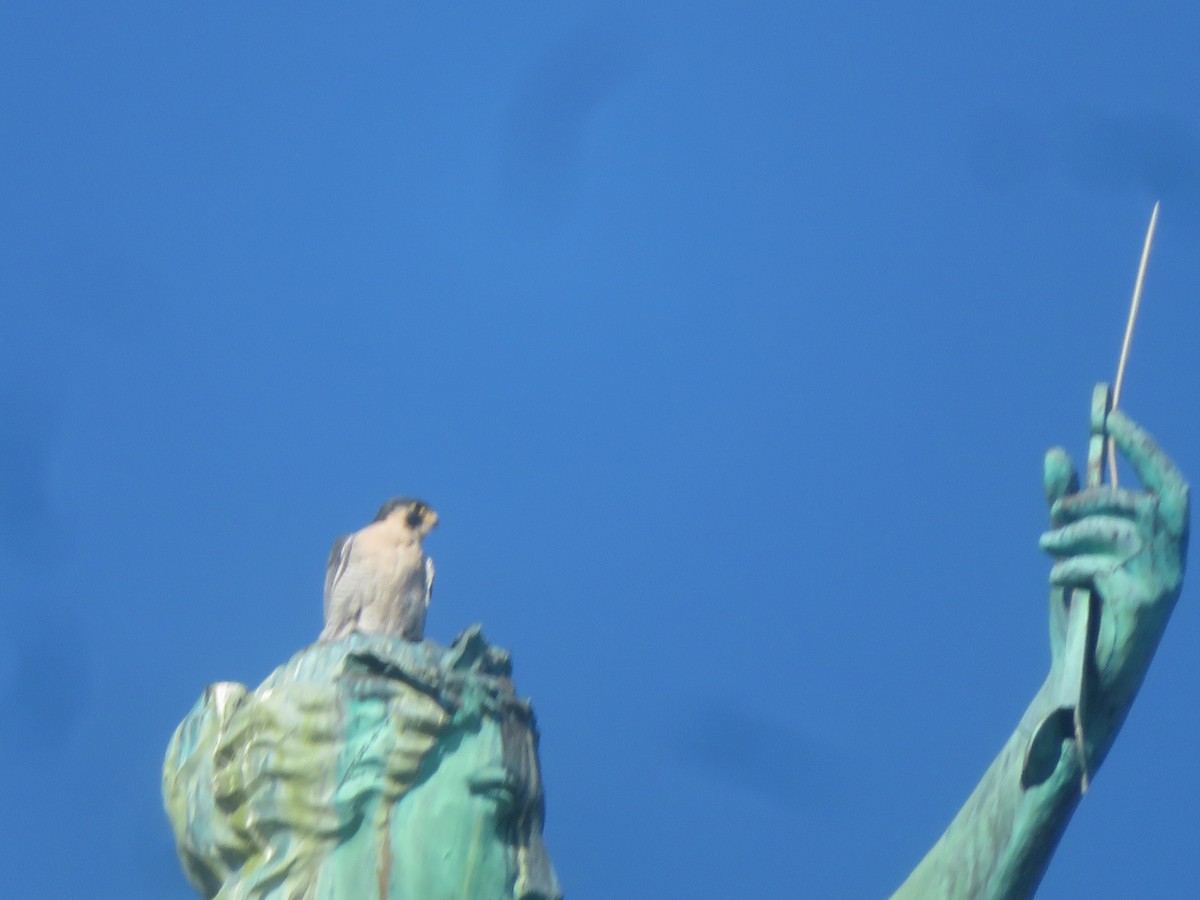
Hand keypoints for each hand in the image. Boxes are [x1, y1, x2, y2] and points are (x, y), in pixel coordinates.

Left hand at [1039, 408, 1187, 702]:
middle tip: (1053, 512)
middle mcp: (1174, 562)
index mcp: (1165, 546)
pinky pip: (1097, 565)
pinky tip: (1058, 582)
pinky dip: (1067, 568)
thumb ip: (1066, 506)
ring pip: (1112, 531)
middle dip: (1090, 498)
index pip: (1167, 484)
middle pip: (1136, 502)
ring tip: (1047, 548)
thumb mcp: (1073, 550)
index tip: (1107, 413)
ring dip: (1069, 534)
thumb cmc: (1086, 613)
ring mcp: (1161, 584)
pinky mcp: (1140, 606)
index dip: (1141, 446)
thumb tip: (1056, 452)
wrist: (1086, 682)